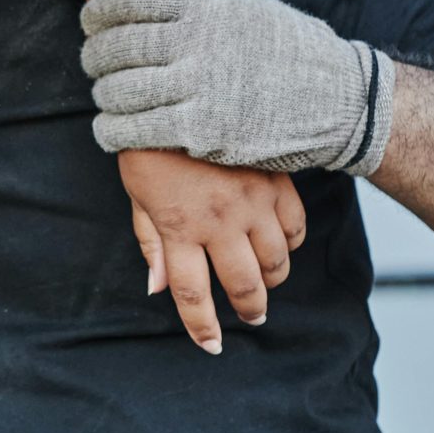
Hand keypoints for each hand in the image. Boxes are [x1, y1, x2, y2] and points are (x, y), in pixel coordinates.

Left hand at [82, 0, 394, 177]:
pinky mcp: (202, 132)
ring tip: (103, 96)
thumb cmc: (296, 51)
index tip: (91, 20)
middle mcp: (197, 43)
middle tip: (91, 61)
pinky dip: (115, 131)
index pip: (131, 0)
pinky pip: (139, 130)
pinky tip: (109, 131)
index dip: (101, 11)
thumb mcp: (255, 7)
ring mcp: (199, 88)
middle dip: (96, 55)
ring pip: (123, 90)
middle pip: (120, 46)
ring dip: (104, 95)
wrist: (340, 102)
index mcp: (206, 7)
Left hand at [116, 148, 306, 352]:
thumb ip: (151, 242)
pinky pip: (295, 227)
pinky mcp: (277, 181)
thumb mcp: (137, 193)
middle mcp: (219, 221)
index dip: (202, 327)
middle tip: (250, 316)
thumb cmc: (152, 143)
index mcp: (178, 226)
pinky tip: (280, 244)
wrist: (184, 87)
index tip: (211, 346)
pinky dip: (291, 244)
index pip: (190, 294)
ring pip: (276, 262)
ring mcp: (253, 201)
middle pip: (243, 285)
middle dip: (249, 309)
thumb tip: (157, 288)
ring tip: (264, 281)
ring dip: (271, 279)